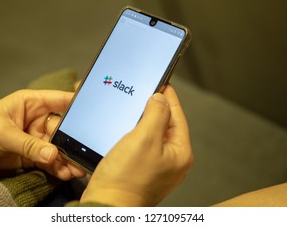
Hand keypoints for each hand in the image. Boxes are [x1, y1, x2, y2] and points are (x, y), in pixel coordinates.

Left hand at [0, 90, 85, 179]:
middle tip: (84, 153)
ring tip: (78, 168)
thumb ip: (28, 144)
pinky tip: (65, 173)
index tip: (95, 112)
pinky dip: (57, 167)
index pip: (60, 100)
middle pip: (63, 128)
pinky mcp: (33, 154)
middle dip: (73, 141)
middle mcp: (38, 118)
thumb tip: (53, 154)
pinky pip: (49, 160)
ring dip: (68, 158)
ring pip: (58, 146)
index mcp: (32, 103)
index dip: (78, 104)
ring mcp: (37, 137)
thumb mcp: (2, 133)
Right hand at [81, 85, 192, 205]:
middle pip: (166, 124)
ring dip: (143, 119)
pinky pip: (142, 144)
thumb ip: (156, 114)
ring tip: (134, 107)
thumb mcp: (144, 139)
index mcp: (180, 153)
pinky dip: (136, 132)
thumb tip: (160, 98)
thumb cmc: (126, 179)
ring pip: (153, 133)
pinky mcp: (142, 168)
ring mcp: (157, 165)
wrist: (106, 205)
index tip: (161, 81)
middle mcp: (171, 160)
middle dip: (154, 108)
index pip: (177, 116)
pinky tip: (126, 126)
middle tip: (144, 92)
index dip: (168, 96)